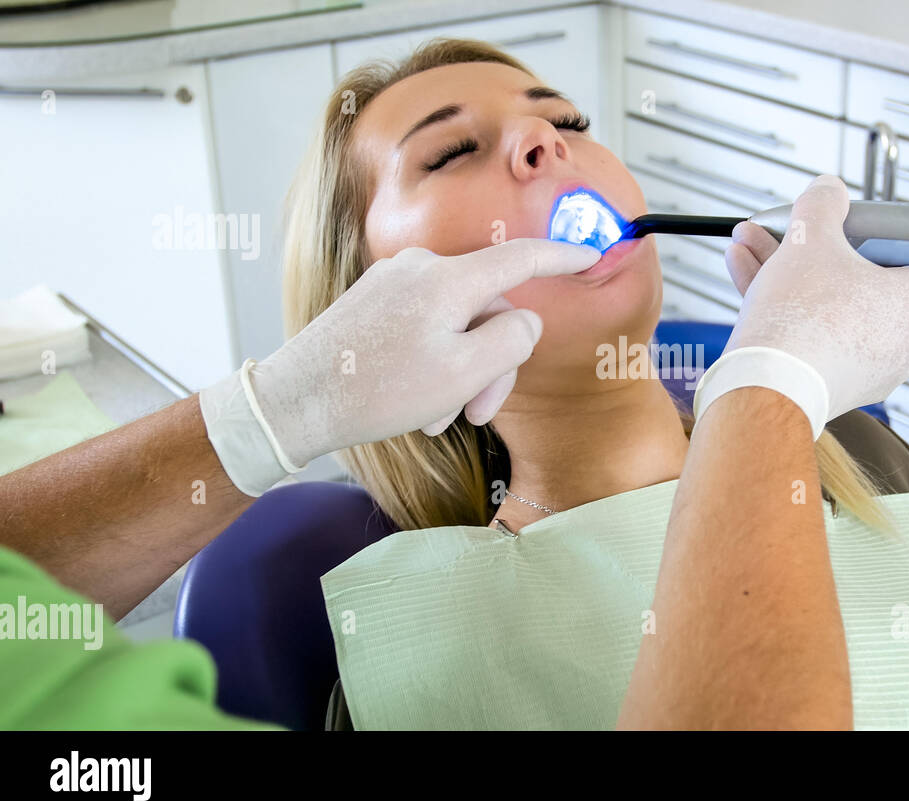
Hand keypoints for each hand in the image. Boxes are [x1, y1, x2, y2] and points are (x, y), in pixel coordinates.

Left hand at [200, 238, 598, 494]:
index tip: (592, 254)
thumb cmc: (376, 391)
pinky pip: (427, 324)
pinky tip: (417, 402)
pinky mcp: (375, 300)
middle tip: (478, 413)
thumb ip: (512, 338)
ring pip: (458, 321)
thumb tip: (523, 319)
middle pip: (489, 306)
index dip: (563, 257)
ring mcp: (394, 282)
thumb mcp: (464, 373)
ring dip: (461, 371)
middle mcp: (421, 268)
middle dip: (493, 361)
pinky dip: (435, 362)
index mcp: (449, 279)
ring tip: (438, 416)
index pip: (522, 257)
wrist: (295, 402)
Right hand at [703, 175, 908, 433]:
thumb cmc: (802, 315)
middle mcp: (907, 342)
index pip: (900, 254)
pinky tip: (747, 276)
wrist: (768, 386)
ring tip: (747, 246)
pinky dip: (789, 313)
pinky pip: (818, 338)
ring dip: (786, 276)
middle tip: (778, 233)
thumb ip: (824, 204)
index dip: (860, 235)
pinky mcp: (840, 388)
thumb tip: (829, 188)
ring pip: (829, 309)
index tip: (830, 229)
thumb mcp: (812, 237)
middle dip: (806, 252)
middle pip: (855, 281)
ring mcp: (873, 370)